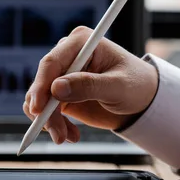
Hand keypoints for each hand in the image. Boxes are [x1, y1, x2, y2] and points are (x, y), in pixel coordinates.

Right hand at [23, 26, 158, 143]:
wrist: (141, 102)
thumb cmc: (136, 86)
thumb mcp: (118, 86)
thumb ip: (89, 85)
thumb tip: (56, 88)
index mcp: (81, 42)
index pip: (52, 62)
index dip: (41, 86)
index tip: (38, 109)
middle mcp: (67, 56)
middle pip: (43, 83)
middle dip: (46, 111)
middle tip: (58, 135)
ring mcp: (62, 75)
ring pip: (40, 99)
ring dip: (50, 121)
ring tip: (67, 137)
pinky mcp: (60, 94)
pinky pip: (45, 110)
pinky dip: (53, 124)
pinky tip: (71, 134)